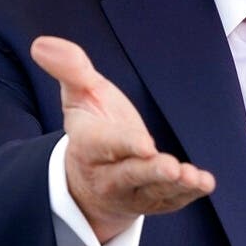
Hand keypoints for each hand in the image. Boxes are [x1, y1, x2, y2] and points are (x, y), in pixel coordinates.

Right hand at [30, 36, 215, 242]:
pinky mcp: (152, 199)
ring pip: (153, 191)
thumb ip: (70, 69)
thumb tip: (41, 43)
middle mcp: (109, 174)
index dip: (125, 144)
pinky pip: (169, 201)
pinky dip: (186, 195)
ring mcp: (132, 190)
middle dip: (151, 172)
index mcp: (90, 144)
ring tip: (195, 178)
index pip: (106, 145)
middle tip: (171, 167)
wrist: (91, 173)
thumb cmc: (93, 123)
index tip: (146, 145)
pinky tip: (204, 184)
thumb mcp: (80, 94)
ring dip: (175, 186)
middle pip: (130, 174)